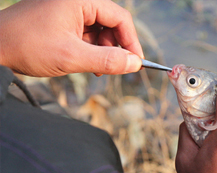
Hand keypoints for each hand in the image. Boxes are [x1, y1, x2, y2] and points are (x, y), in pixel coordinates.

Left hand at [0, 0, 143, 76]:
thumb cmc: (27, 45)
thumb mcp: (72, 56)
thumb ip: (107, 60)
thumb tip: (134, 64)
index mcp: (80, 0)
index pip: (120, 18)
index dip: (131, 42)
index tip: (136, 63)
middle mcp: (77, 1)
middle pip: (112, 24)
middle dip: (116, 48)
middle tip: (116, 68)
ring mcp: (69, 11)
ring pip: (100, 31)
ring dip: (104, 51)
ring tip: (98, 69)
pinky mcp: (63, 21)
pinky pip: (87, 35)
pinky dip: (92, 50)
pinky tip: (88, 63)